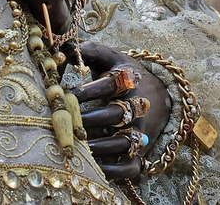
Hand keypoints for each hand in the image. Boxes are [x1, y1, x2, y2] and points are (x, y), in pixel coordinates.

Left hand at [71, 42, 171, 181]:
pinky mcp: (140, 152)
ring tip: (79, 146)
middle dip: (91, 119)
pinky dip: (114, 172)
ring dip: (100, 146)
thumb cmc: (124, 74)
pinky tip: (93, 170)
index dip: (89, 90)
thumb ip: (88, 50)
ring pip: (123, 143)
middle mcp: (137, 107)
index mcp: (128, 81)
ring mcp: (139, 132)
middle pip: (116, 114)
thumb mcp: (111, 57)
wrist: (157, 94)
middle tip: (69, 122)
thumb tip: (62, 48)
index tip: (68, 94)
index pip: (110, 85)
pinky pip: (130, 168)